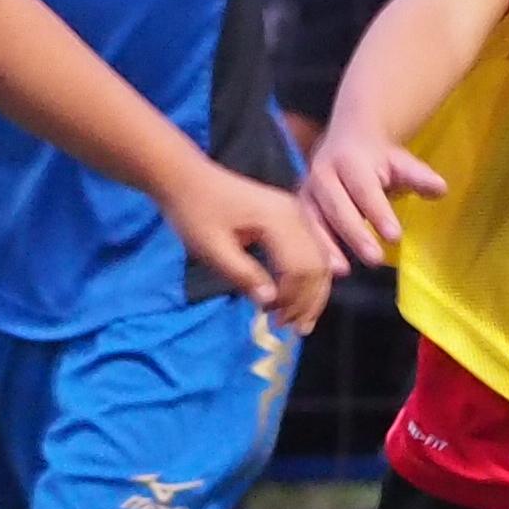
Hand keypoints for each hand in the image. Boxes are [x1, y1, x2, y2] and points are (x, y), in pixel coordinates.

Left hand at [162, 165, 337, 330]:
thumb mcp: (211, 249)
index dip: (292, 300)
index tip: (273, 320)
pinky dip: (308, 278)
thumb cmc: (195, 212)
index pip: (300, 268)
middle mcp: (296, 214)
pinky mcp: (292, 218)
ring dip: (312, 294)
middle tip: (290, 329)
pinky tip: (298, 299)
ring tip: (298, 322)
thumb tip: (270, 301)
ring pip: (320, 261)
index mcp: (277, 219)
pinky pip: (312, 252)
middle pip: (317, 266)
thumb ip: (242, 274)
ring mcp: (297, 214)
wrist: (188, 179)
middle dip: (307, 302)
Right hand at [303, 109, 444, 268]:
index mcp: (350, 160)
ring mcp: (308, 191)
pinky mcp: (299, 207)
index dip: (379, 212)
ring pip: (313, 220)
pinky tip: (327, 271)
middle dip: (355, 234)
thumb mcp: (402, 163)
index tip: (395, 236)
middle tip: (375, 259)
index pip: (365, 189)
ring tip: (342, 271)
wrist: (348, 142)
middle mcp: (323, 173)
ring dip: (326, 247)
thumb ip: (419, 177)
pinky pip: (303, 230)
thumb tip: (440, 189)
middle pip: (337, 206)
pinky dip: (315, 250)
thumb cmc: (380, 160)